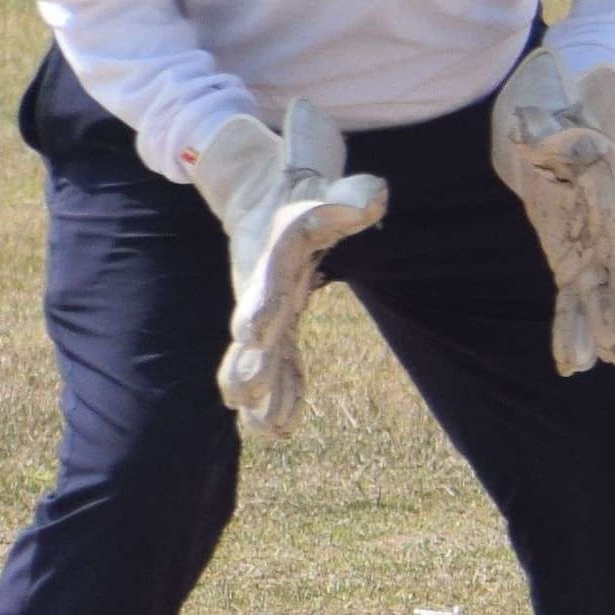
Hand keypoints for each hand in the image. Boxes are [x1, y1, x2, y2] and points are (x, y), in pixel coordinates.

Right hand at [193, 103, 387, 436]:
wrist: (262, 196)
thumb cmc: (303, 190)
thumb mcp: (327, 185)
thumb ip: (351, 195)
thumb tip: (373, 200)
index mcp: (273, 253)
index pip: (264, 283)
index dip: (258, 309)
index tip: (249, 335)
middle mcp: (262, 286)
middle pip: (255, 328)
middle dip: (251, 362)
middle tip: (242, 395)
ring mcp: (267, 308)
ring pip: (264, 355)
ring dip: (264, 391)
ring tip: (264, 429)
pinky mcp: (277, 322)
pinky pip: (282, 360)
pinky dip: (283, 390)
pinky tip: (279, 428)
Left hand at [490, 45, 614, 374]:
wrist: (558, 104)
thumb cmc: (562, 95)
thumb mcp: (558, 97)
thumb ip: (563, 111)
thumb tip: (572, 97)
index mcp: (607, 179)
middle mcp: (607, 217)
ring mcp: (592, 240)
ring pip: (605, 288)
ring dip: (611, 321)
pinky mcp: (570, 254)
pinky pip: (574, 298)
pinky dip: (574, 329)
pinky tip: (576, 364)